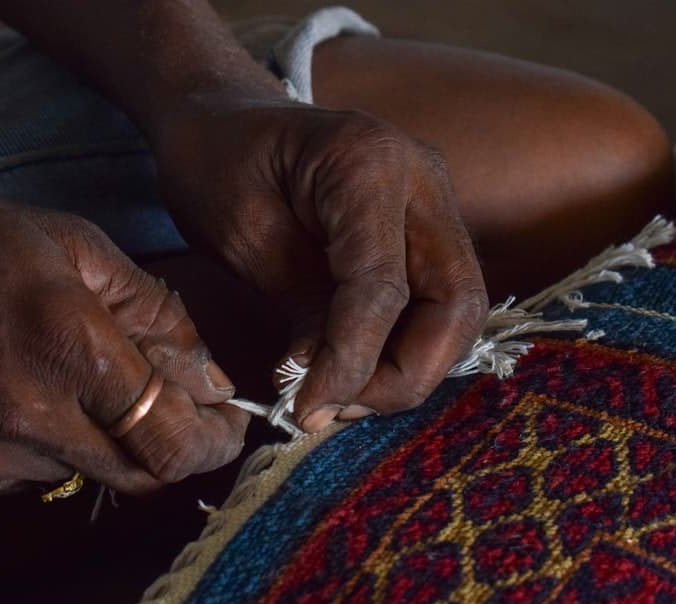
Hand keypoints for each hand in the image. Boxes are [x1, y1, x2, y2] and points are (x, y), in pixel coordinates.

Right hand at [0, 184, 246, 497]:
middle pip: (142, 475)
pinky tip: (25, 400)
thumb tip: (209, 376)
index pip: (171, 435)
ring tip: (79, 386)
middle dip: (175, 450)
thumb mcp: (75, 247)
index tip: (230, 427)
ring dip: (108, 443)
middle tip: (182, 416)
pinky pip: (33, 479)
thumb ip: (154, 313)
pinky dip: (52, 449)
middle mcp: (30, 417)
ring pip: (89, 476)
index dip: (215, 441)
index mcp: (68, 348)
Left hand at [153, 94, 488, 430]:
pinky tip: (354, 370)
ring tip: (339, 395)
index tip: (307, 410)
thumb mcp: (243, 237)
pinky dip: (404, 347)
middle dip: (404, 374)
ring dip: (409, 368)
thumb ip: (299, 309)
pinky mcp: (427, 231)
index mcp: (368, 164)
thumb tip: (326, 392)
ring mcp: (433, 204)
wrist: (224, 121)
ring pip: (458, 311)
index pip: (383, 285)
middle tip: (336, 408)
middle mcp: (422, 180)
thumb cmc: (218, 165)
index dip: (351, 361)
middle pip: (455, 303)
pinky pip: (437, 304)